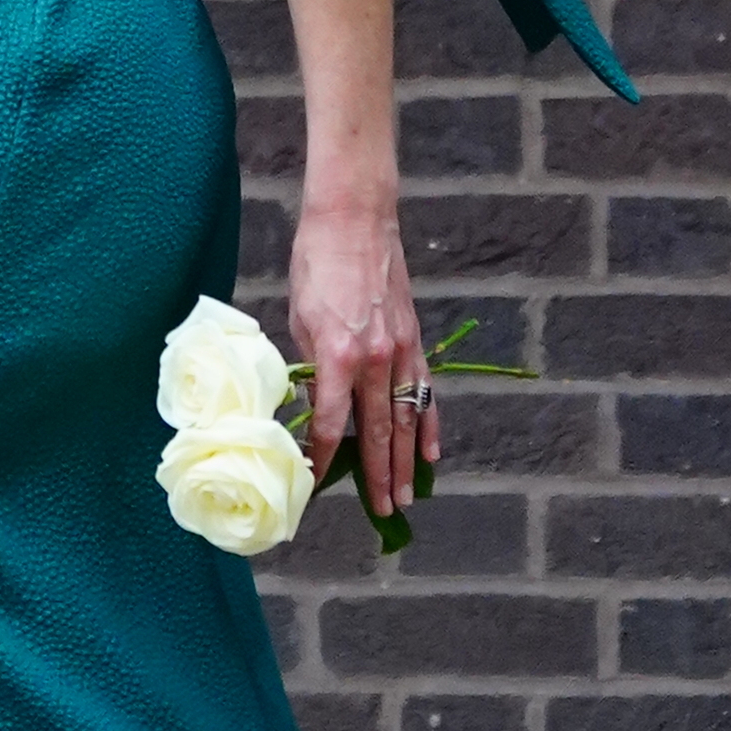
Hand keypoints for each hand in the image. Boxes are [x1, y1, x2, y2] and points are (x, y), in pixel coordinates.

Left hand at [290, 202, 437, 523]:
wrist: (355, 218)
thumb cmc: (316, 263)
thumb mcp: (298, 318)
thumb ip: (307, 366)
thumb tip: (309, 405)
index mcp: (337, 356)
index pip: (330, 424)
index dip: (322, 459)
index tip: (314, 484)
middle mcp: (374, 360)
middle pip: (377, 432)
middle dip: (378, 476)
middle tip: (381, 512)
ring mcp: (400, 351)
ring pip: (406, 419)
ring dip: (407, 462)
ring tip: (407, 496)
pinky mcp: (414, 339)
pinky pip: (425, 392)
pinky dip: (429, 424)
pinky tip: (432, 453)